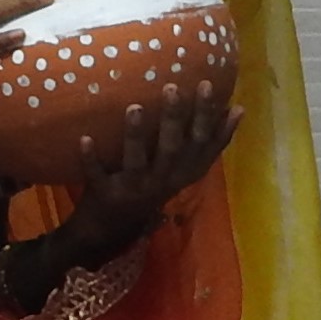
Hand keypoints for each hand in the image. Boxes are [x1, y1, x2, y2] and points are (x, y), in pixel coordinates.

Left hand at [56, 81, 241, 262]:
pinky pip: (98, 175)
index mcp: (182, 174)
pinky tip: (85, 138)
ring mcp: (134, 190)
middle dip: (176, 119)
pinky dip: (91, 158)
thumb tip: (235, 108)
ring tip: (134, 107)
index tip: (211, 86)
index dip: (211, 120)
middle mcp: (163, 182)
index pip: (204, 147)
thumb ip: (202, 145)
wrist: (110, 232)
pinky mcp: (105, 195)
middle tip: (173, 87)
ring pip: (138, 161)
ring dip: (136, 135)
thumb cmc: (150, 188)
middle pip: (174, 150)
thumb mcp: (181, 171)